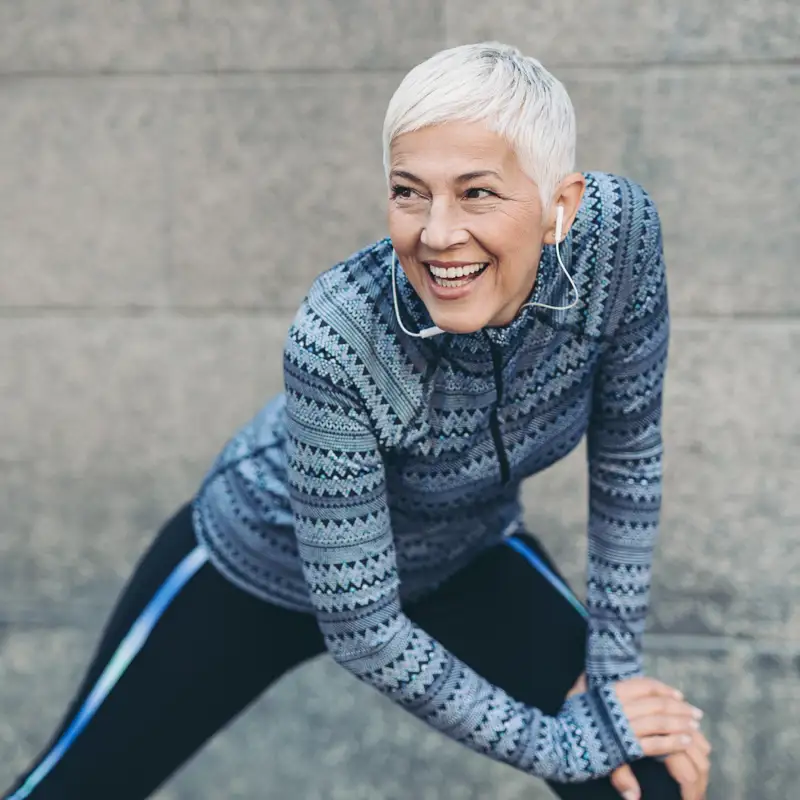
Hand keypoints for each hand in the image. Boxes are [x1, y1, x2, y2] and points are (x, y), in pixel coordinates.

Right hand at [567, 673, 705, 798]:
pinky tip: (685, 741)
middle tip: (696, 713)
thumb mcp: (575, 696)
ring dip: (681, 723)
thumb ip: (584, 684)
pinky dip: (673, 741)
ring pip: (660, 722)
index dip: (664, 690)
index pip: (644, 685)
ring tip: (695, 726)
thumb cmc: (566, 719)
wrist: (557, 743)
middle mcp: (620, 706)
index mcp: (610, 692)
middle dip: (680, 708)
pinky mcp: (626, 747)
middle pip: (657, 704)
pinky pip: (656, 743)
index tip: (678, 696)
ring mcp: (624, 726)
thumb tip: (586, 673)